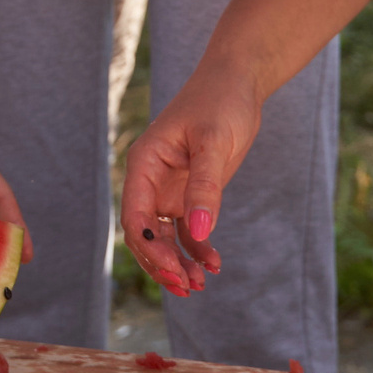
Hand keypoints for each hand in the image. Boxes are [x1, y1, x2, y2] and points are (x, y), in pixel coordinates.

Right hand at [119, 67, 263, 295]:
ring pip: (165, 238)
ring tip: (201, 285)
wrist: (238, 84)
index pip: (135, 216)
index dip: (150, 248)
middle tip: (190, 288)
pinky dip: (197, 250)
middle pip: (146, 234)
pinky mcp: (190, 195)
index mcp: (144, 164)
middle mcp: (150, 181)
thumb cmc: (220, 103)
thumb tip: (201, 229)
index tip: (174, 270)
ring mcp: (169, 190)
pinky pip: (188, 231)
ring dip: (179, 262)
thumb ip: (205, 186)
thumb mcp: (214, 142)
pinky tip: (213, 265)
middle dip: (163, 263)